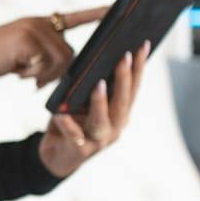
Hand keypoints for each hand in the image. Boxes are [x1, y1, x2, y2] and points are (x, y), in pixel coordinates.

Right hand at [0, 6, 106, 85]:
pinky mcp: (28, 38)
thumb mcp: (25, 55)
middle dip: (55, 72)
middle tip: (31, 80)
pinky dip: (32, 74)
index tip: (116, 7)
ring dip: (43, 75)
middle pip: (69, 52)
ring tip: (22, 75)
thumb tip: (68, 67)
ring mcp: (34, 28)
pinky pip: (46, 63)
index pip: (74, 18)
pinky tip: (16, 73)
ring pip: (60, 60)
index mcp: (41, 23)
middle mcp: (40, 22)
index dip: (96, 13)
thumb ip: (46, 53)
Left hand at [38, 42, 147, 177]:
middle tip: (125, 55)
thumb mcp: (81, 102)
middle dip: (125, 78)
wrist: (56, 156)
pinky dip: (67, 124)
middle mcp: (115, 127)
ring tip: (99, 83)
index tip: (143, 44)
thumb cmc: (71, 122)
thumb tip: (91, 59)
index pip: (133, 87)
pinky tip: (60, 114)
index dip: (139, 66)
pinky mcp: (80, 150)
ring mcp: (100, 140)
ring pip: (103, 120)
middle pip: (123, 101)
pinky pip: (74, 135)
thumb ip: (90, 86)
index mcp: (120, 113)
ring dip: (101, 101)